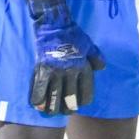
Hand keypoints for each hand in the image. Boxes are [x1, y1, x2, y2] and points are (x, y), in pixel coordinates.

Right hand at [21, 0, 105, 114]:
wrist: (55, 25)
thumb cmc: (74, 36)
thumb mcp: (90, 46)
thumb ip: (97, 58)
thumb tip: (101, 69)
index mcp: (83, 68)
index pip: (86, 92)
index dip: (82, 102)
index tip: (78, 105)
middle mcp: (70, 72)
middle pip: (69, 98)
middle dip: (67, 108)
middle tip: (65, 111)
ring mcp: (54, 71)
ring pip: (53, 97)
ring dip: (52, 108)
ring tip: (51, 113)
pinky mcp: (41, 69)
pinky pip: (38, 89)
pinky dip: (37, 99)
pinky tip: (37, 105)